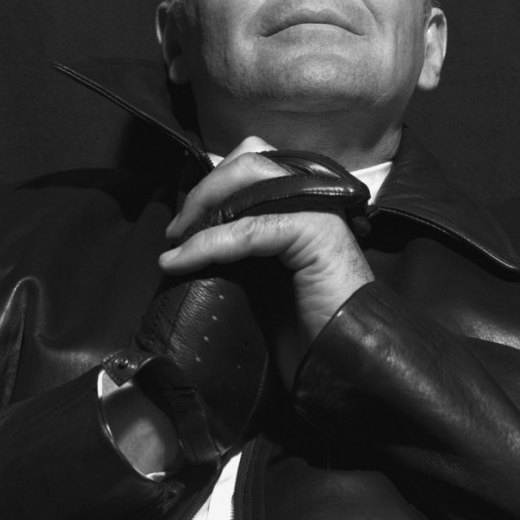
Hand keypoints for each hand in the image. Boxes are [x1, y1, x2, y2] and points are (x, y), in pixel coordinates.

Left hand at [160, 136, 374, 384]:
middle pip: (246, 161)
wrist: (342, 358)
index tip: (182, 224)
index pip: (251, 163)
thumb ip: (243, 238)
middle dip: (204, 190)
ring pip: (248, 179)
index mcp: (302, 198)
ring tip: (178, 241)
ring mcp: (316, 207)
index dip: (212, 183)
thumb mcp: (263, 269)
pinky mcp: (314, 229)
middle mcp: (312, 193)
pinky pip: (247, 228)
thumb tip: (195, 227)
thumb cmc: (306, 320)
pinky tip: (180, 261)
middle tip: (177, 230)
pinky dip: (207, 243)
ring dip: (202, 207)